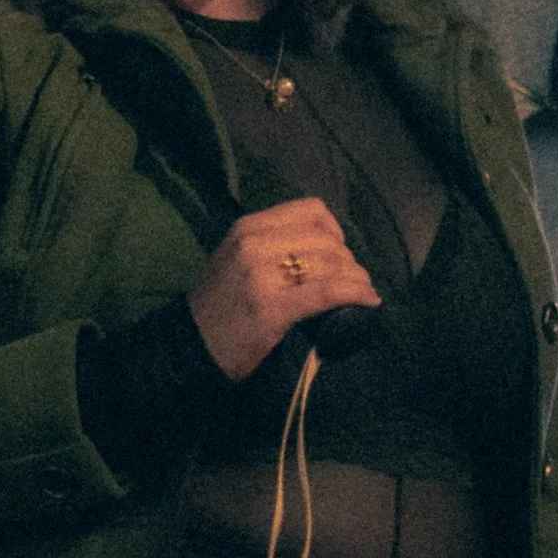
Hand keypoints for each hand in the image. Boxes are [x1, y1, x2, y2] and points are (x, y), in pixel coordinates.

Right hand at [186, 197, 379, 379]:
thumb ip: (271, 245)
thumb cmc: (219, 306)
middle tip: (354, 281)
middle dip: (349, 260)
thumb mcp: (236, 258)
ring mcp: (262, 275)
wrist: (188, 346)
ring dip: (357, 278)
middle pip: (326, 239)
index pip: (311, 211)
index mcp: (247, 227)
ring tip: (364, 292)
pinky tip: (369, 301)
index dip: (336, 231)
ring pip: (331, 264)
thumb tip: (324, 247)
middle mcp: (254, 244)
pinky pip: (328, 292)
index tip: (338, 253)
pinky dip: (355, 294)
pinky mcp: (273, 308)